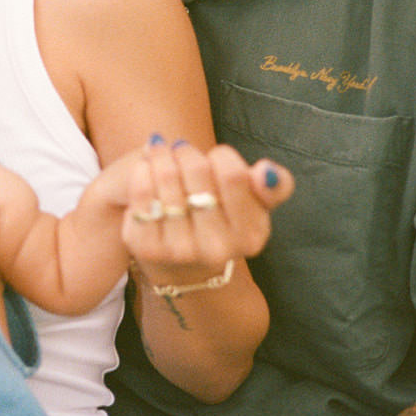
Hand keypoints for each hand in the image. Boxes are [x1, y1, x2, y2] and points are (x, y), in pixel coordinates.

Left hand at [123, 139, 290, 290]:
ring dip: (161, 156)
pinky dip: (142, 172)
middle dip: (187, 152)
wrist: (184, 266)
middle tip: (181, 149)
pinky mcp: (148, 248)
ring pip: (167, 178)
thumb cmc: (222, 220)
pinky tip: (146, 169)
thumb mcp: (255, 206)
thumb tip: (266, 171)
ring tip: (161, 153)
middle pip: (197, 171)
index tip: (215, 157)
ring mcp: (181, 251)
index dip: (221, 156)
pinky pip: (141, 194)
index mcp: (250, 235)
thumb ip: (274, 186)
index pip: (233, 174)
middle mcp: (217, 249)